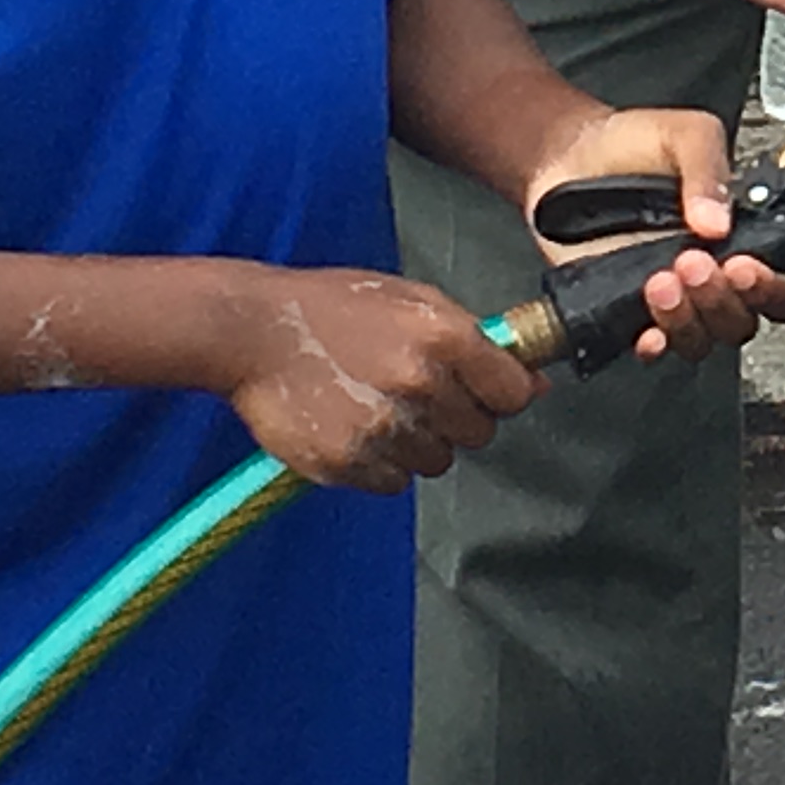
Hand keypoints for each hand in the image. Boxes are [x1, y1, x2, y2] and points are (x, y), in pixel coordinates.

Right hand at [218, 269, 540, 494]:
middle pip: (477, 433)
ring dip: (416, 443)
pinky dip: (379, 465)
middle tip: (416, 393)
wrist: (251, 331)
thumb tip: (533, 382)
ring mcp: (383, 428)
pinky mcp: (348, 462)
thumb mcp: (411, 300)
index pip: (512, 394)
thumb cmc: (332, 307)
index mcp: (443, 337)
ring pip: (436, 462)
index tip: (485, 392)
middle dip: (456, 418)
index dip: (500, 394)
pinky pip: (392, 483)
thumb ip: (475, 340)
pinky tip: (354, 427)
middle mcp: (420, 384)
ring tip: (377, 405)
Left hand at [519, 106, 784, 360]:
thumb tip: (718, 222)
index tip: (744, 266)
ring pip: (702, 339)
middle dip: (722, 300)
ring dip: (688, 320)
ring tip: (660, 281)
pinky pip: (653, 347)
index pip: (777, 285)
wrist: (570, 154)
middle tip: (694, 264)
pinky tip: (647, 331)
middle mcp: (711, 276)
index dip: (769, 287)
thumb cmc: (634, 143)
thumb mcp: (685, 135)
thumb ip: (709, 170)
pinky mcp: (629, 313)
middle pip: (742, 320)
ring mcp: (672, 299)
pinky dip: (655, 346)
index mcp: (739, 238)